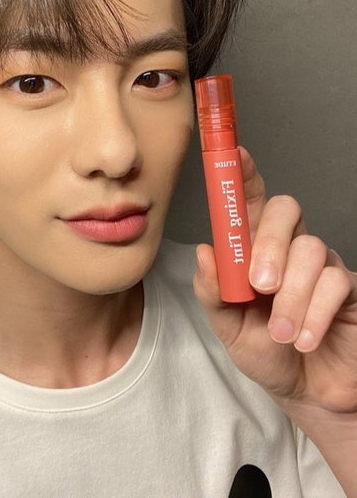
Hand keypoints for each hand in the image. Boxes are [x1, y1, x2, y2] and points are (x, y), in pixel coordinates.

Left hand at [193, 146, 356, 412]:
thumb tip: (205, 252)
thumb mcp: (228, 326)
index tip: (235, 155)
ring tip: (282, 332)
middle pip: (286, 210)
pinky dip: (314, 313)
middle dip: (269, 244)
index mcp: (254, 250)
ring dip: (291, 295)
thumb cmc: (267, 352)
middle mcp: (289, 248)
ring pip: (311, 248)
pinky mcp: (348, 287)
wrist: (307, 391)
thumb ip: (213, 292)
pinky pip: (335, 282)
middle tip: (259, 285)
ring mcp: (321, 264)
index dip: (243, 176)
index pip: (251, 202)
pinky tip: (304, 339)